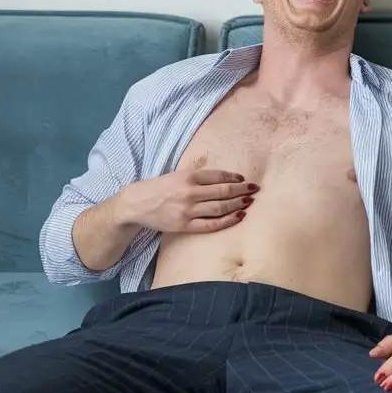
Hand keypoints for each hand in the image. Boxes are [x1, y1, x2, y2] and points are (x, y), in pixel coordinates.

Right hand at [117, 169, 257, 232]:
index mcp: (188, 177)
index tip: (244, 179)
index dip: (234, 178)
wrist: (136, 204)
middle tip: (255, 189)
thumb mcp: (176, 174)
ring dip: (238, 204)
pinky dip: (227, 221)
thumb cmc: (158, 188)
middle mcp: (189, 192)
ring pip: (220, 207)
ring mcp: (187, 210)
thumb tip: (216, 167)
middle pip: (223, 191)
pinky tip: (239, 216)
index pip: (218, 176)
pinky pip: (211, 224)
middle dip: (242, 190)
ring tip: (249, 201)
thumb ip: (196, 171)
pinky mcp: (184, 225)